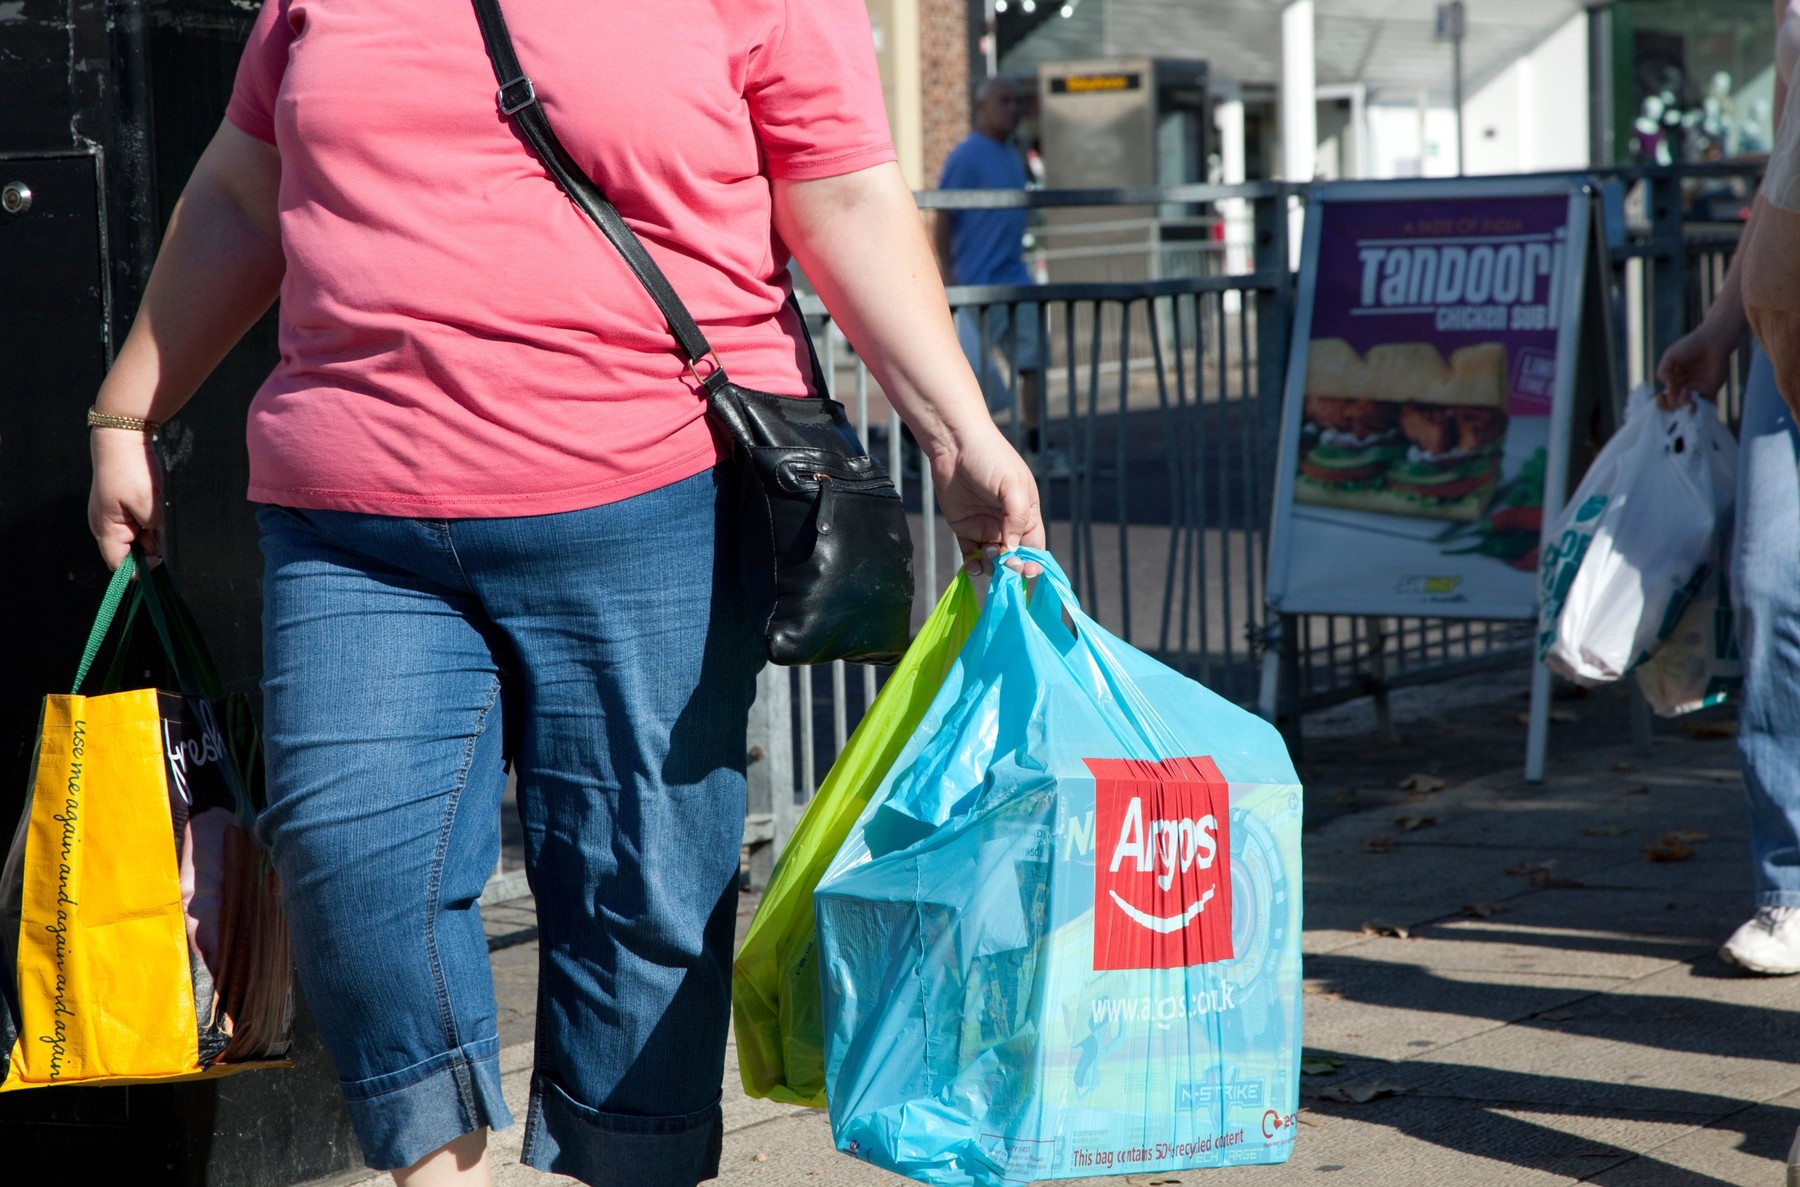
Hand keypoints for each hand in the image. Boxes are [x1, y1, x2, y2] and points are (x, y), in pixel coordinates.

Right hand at [88, 427, 162, 569]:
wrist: (122, 439)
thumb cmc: (130, 470)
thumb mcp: (147, 504)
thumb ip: (152, 528)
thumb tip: (153, 538)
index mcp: (106, 529)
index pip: (118, 564)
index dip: (138, 569)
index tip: (158, 561)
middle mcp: (106, 527)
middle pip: (130, 554)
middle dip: (148, 548)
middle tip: (157, 528)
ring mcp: (114, 517)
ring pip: (137, 540)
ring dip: (151, 534)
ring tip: (152, 511)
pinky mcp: (123, 508)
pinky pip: (138, 525)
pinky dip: (149, 523)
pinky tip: (153, 508)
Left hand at [925, 427, 1044, 574]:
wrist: (954, 445)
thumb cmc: (990, 458)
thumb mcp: (1012, 485)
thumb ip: (1017, 518)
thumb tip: (1013, 550)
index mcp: (1026, 515)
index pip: (1035, 548)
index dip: (1033, 563)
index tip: (1027, 570)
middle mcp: (1007, 525)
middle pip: (1014, 559)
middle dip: (1011, 567)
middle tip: (1005, 562)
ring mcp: (985, 529)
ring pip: (992, 562)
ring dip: (991, 567)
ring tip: (985, 553)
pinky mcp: (965, 530)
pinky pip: (970, 557)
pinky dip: (972, 567)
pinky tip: (970, 565)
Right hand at [1653, 324, 1733, 409]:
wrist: (1713, 340)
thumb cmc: (1691, 345)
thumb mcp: (1670, 357)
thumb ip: (1663, 373)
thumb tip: (1669, 391)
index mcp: (1674, 381)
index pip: (1665, 398)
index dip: (1661, 402)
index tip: (1659, 398)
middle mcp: (1685, 387)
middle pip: (1675, 405)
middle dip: (1671, 404)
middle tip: (1674, 394)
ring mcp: (1698, 390)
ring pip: (1687, 407)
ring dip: (1682, 404)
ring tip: (1684, 392)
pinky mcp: (1711, 390)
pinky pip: (1702, 405)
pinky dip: (1695, 404)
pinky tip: (1690, 394)